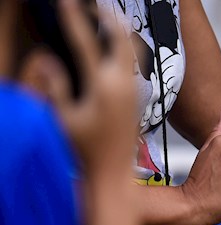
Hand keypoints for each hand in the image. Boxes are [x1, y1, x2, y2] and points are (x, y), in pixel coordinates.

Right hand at [22, 0, 137, 175]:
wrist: (114, 176)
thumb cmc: (86, 153)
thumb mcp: (63, 119)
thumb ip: (55, 87)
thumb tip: (48, 60)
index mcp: (103, 87)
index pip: (85, 42)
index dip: (74, 18)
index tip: (67, 1)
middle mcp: (123, 86)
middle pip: (122, 38)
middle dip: (108, 16)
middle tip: (94, 4)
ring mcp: (133, 93)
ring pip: (132, 51)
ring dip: (119, 30)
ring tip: (105, 16)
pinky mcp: (136, 100)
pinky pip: (133, 65)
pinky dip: (124, 48)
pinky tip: (114, 46)